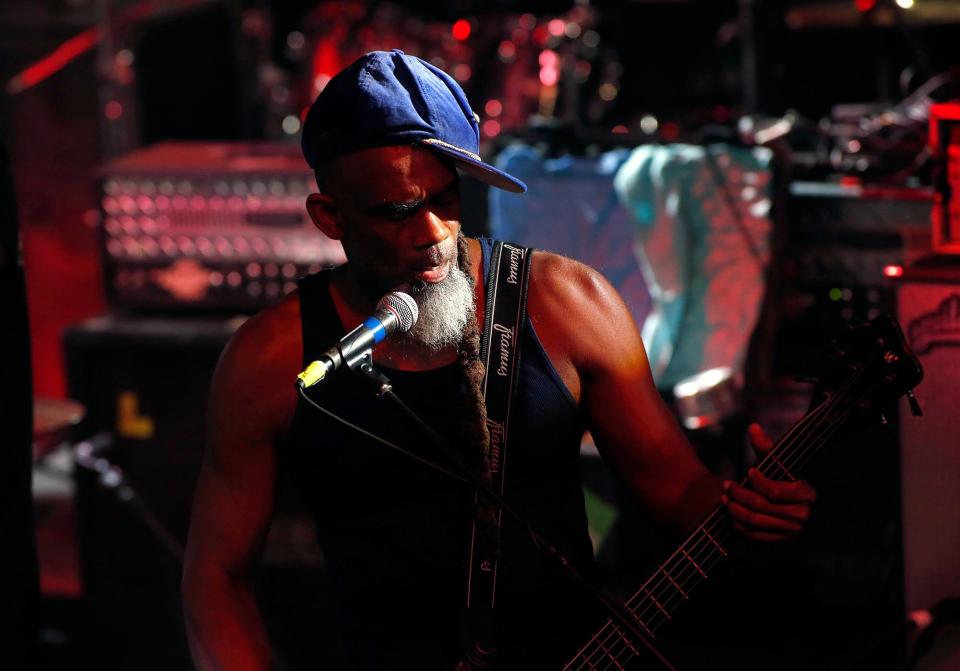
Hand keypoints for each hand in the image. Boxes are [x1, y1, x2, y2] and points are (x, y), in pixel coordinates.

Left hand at [721, 423, 815, 541]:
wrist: (791, 502)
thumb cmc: (782, 477)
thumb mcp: (776, 462)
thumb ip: (765, 446)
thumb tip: (752, 427)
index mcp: (805, 494)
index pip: (774, 491)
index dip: (757, 481)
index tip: (747, 471)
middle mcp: (801, 514)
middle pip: (761, 506)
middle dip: (739, 494)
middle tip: (726, 485)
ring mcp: (791, 530)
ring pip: (756, 520)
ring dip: (735, 509)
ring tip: (724, 497)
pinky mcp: (780, 539)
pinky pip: (755, 534)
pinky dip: (739, 524)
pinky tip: (730, 513)